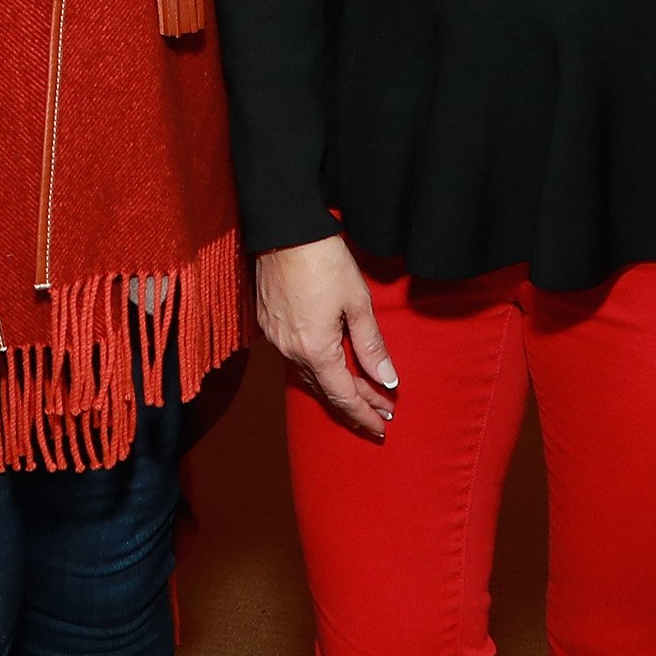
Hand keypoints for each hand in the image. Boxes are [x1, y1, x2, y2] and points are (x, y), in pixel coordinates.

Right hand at [254, 237, 397, 439]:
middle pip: (325, 389)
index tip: (383, 426)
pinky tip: (330, 367)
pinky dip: (317, 369)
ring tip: (361, 395)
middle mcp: (290, 350)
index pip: (343, 395)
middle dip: (355, 404)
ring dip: (336, 387)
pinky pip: (295, 358)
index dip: (364, 413)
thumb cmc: (323, 260)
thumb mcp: (357, 302)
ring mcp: (276, 337)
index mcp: (315, 349)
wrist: (284, 229)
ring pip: (309, 375)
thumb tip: (386, 380)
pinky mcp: (268, 323)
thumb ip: (371, 345)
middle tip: (380, 414)